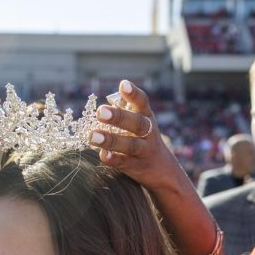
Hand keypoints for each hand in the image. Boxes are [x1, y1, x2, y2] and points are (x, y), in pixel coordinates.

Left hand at [89, 80, 185, 196]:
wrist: (162, 169)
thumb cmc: (143, 138)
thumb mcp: (140, 121)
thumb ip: (126, 110)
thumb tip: (109, 98)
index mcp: (147, 117)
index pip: (142, 103)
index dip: (133, 94)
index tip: (123, 84)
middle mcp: (148, 133)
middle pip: (137, 124)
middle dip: (119, 117)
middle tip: (100, 111)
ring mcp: (144, 151)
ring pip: (130, 145)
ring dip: (111, 140)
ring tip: (92, 136)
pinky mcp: (136, 166)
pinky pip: (124, 162)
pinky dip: (113, 159)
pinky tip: (102, 154)